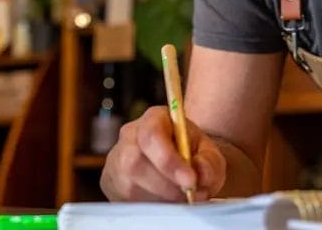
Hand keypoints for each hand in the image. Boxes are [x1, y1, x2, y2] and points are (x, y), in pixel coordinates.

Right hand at [100, 106, 226, 201]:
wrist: (178, 162)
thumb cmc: (192, 153)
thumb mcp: (208, 153)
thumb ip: (209, 161)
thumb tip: (200, 174)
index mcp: (155, 118)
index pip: (151, 135)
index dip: (169, 161)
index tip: (190, 181)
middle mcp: (131, 135)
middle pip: (135, 162)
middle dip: (166, 185)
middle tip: (188, 194)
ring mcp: (117, 158)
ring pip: (130, 184)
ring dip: (160, 197)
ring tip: (180, 196)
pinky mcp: (112, 181)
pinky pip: (126, 198)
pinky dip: (150, 203)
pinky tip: (164, 199)